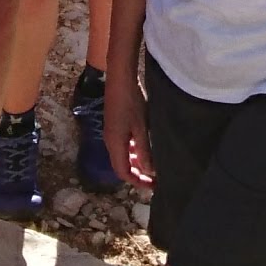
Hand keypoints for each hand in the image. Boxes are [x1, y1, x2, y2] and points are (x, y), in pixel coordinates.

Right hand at [109, 75, 155, 192]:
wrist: (120, 79)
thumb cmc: (131, 102)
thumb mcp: (141, 128)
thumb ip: (145, 151)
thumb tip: (149, 171)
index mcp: (115, 144)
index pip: (123, 172)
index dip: (137, 182)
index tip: (153, 186)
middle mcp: (110, 141)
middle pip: (122, 166)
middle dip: (137, 174)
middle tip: (154, 179)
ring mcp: (111, 133)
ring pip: (123, 155)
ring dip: (136, 163)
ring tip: (152, 165)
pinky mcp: (114, 125)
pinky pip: (123, 145)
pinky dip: (133, 152)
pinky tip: (145, 148)